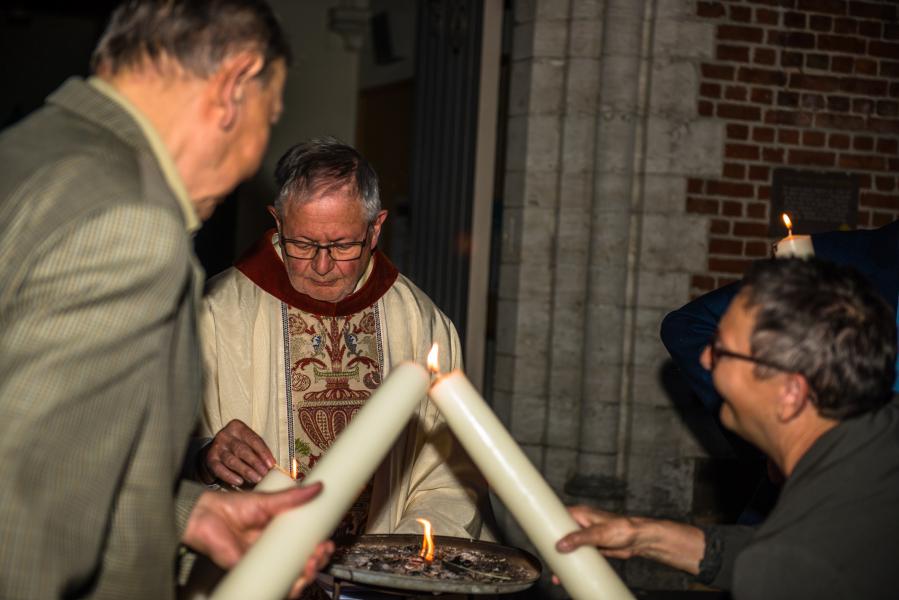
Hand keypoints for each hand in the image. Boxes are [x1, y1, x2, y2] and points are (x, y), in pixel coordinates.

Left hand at [183, 484, 333, 597]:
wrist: (205, 515)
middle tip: (321, 553)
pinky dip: (286, 589)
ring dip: (306, 576)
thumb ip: (292, 497)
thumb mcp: (267, 501)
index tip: (327, 543)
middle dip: (317, 563)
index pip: (304, 547)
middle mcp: (272, 551)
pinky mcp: (249, 572)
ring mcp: (261, 563)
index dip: (319, 549)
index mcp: (278, 535)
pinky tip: (295, 581)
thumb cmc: (231, 507)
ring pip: (289, 579)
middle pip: (301, 566)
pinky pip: (269, 587)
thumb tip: (316, 487)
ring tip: (311, 564)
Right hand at [201, 419, 275, 485]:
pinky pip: (220, 469)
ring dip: (245, 471)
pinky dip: (230, 476)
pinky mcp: (210, 459)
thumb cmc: (237, 446)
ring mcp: (216, 447)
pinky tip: (239, 482)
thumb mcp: (248, 443)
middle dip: (255, 463)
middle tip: (264, 474)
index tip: (271, 464)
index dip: (264, 453)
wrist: (215, 451)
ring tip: (256, 479)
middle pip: (242, 450)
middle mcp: (225, 435)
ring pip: (232, 460)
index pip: (253, 439)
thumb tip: (271, 465)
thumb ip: (259, 451)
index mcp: (237, 427)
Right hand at [556, 505, 704, 575]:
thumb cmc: (622, 528)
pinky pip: (579, 557)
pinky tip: (569, 574)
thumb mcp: (598, 533)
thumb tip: (560, 545)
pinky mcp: (593, 549)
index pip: (556, 516)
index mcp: (579, 514)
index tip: (535, 534)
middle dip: (552, 549)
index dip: (545, 524)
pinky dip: (573, 565)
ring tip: (557, 575)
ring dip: (562, 560)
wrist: (639, 540)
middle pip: (560, 536)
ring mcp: (586, 537)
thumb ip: (579, 538)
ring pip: (569, 548)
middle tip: (546, 561)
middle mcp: (580, 524)